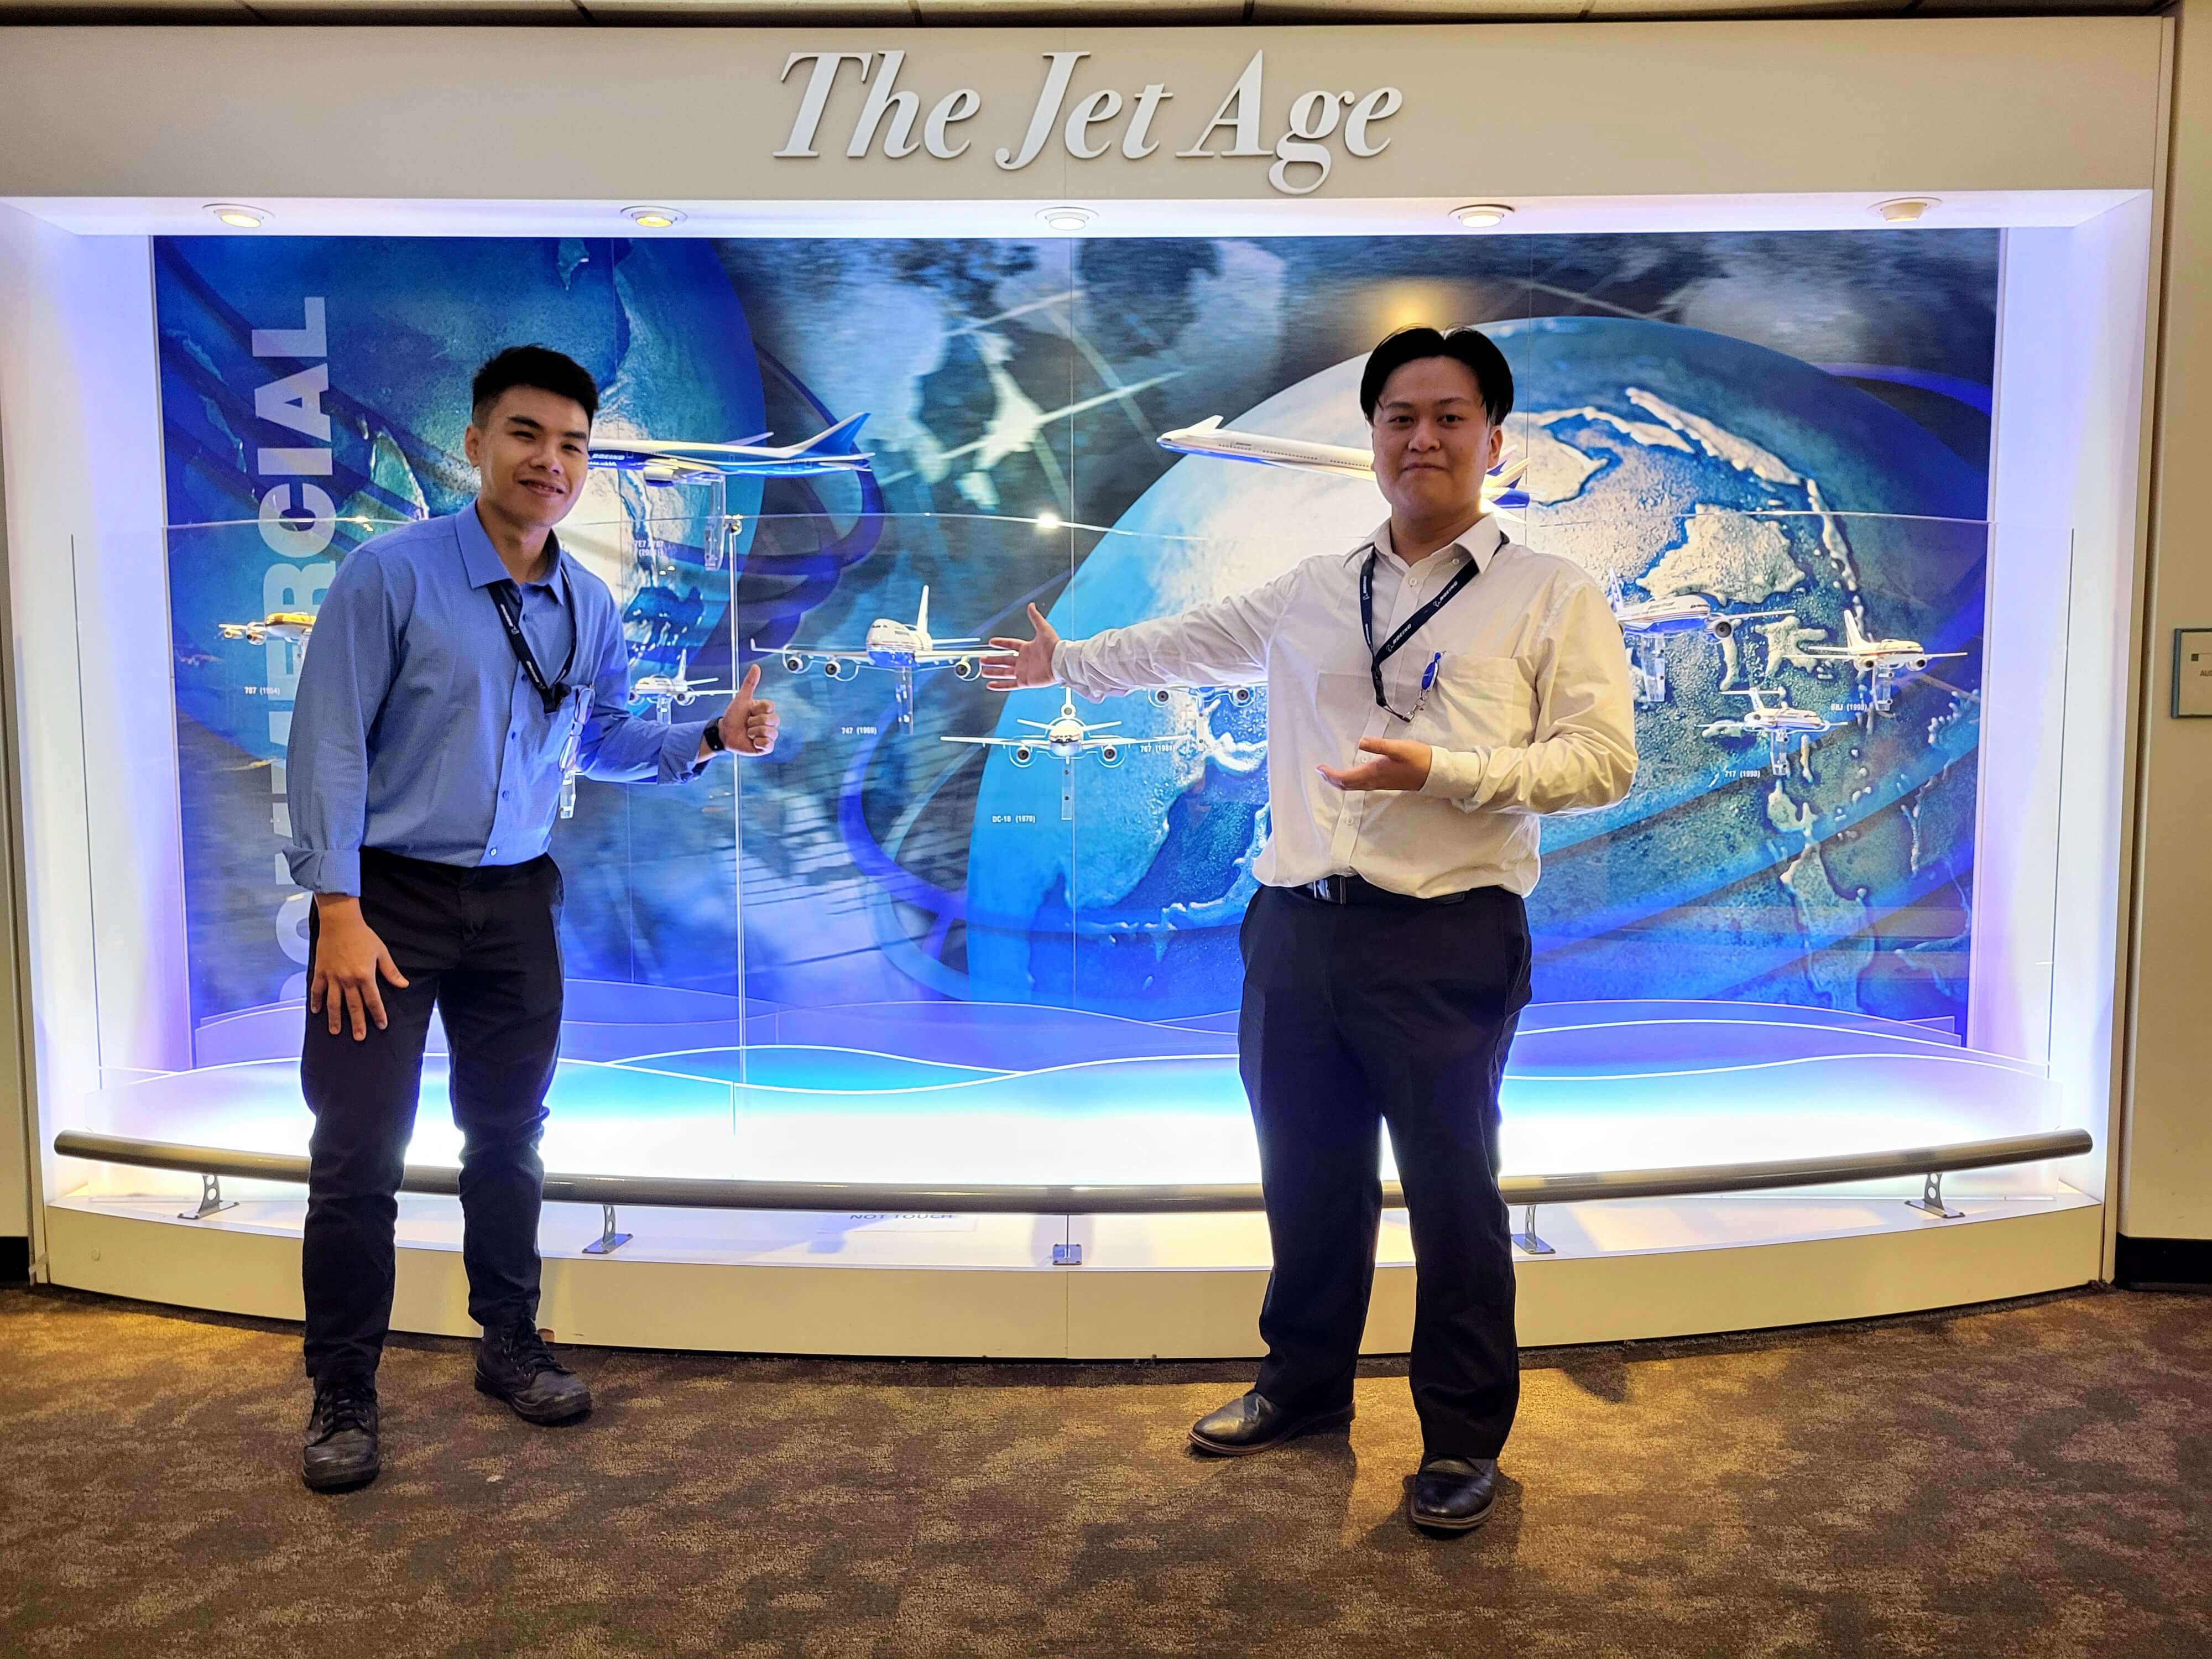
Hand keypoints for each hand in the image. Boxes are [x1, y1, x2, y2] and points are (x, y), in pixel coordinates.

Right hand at [309, 897, 409, 1041]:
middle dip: (357, 1023)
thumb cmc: (363, 936)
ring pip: (333, 1003)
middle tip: (359, 1037)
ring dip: (335, 1019)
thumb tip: (403, 985)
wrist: (340, 923)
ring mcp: (332, 977)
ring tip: (336, 1032)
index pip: (373, 1001)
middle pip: (353, 1006)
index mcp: (365, 976)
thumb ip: (391, 971)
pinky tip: (316, 1012)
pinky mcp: (320, 972)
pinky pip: (317, 990)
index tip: (381, 1025)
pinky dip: (315, 1002)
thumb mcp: (381, 952)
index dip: (378, 1014)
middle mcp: (348, 980)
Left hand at [716, 663, 778, 755]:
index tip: (749, 710)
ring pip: (770, 732)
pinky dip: (759, 742)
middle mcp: (769, 722)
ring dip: (754, 732)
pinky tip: (752, 741)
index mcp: (765, 710)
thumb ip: (750, 683)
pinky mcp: (766, 747)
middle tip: (746, 723)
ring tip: (748, 733)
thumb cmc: (733, 716)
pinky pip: (769, 744)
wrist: (724, 734)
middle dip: (755, 721)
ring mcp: (768, 735)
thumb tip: (756, 667)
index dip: (757, 709)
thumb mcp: (741, 698)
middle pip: (772, 719)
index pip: (770, 706)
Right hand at [981, 604, 1060, 691]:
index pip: (1010, 645)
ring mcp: (1024, 672)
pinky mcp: (1025, 681)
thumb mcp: (1043, 629)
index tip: (991, 642)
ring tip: (983, 671)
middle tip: (982, 659)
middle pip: (1004, 660)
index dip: (1001, 643)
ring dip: (993, 672)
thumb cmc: (1054, 646)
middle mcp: (1024, 660)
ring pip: (1004, 673)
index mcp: (1027, 648)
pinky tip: (990, 685)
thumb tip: (1031, 606)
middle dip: (993, 660)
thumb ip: (1036, 618)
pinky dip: (999, 686)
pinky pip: (1009, 685)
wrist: (1060, 662)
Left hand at [1317, 737, 1432, 792]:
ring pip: (1354, 786)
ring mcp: (1379, 783)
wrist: (1434, 773)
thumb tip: (1360, 743)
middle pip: (1347, 785)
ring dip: (1340, 780)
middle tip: (1321, 770)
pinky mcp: (1385, 782)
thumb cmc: (1418, 759)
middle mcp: (1374, 781)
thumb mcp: (1399, 748)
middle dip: (1332, 779)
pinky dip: (1351, 780)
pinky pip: (1362, 784)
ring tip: (1331, 772)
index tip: (1320, 768)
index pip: (1345, 778)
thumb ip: (1379, 745)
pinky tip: (1352, 772)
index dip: (1330, 775)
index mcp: (1374, 773)